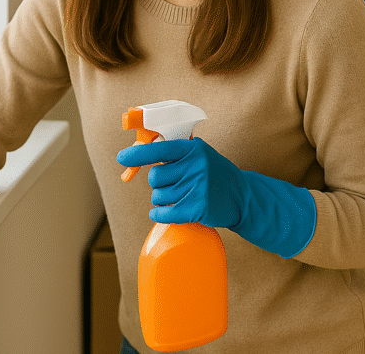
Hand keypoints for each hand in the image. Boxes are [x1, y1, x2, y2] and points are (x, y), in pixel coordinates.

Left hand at [117, 137, 245, 227]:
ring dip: (163, 200)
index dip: (138, 154)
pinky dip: (160, 215)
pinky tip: (166, 213)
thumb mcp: (200, 155)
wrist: (243, 197)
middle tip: (174, 185)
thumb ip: (175, 154)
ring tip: (181, 197)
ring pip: (158, 196)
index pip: (159, 150)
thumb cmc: (215, 174)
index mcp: (193, 149)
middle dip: (159, 183)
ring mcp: (197, 188)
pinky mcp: (197, 209)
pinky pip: (164, 213)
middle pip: (155, 177)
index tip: (122, 158)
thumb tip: (139, 154)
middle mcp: (195, 166)